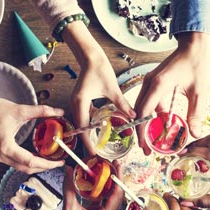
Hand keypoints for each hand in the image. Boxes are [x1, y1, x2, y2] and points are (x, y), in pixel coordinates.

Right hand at [0, 95, 64, 173]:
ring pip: (22, 167)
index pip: (31, 162)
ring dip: (37, 165)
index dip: (47, 164)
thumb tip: (59, 112)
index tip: (59, 162)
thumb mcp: (20, 110)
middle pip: (27, 168)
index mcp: (6, 147)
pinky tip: (39, 156)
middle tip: (58, 162)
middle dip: (44, 167)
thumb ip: (41, 111)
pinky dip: (29, 162)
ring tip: (51, 160)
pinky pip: (17, 163)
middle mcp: (1, 155)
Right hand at [49, 166, 123, 209]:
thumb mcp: (69, 208)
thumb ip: (69, 188)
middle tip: (113, 166)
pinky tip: (97, 184)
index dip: (118, 179)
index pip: (117, 195)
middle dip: (115, 180)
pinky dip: (102, 193)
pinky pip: (104, 203)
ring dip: (109, 186)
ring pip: (111, 199)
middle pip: (117, 196)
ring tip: (107, 172)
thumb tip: (69, 171)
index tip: (117, 167)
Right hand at [62, 21, 134, 153]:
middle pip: (81, 129)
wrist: (90, 56)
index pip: (83, 128)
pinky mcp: (80, 101)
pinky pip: (84, 116)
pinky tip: (100, 130)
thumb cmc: (99, 69)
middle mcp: (76, 105)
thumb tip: (134, 116)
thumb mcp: (113, 89)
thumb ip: (122, 104)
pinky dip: (91, 125)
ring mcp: (76, 103)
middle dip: (89, 141)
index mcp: (81, 103)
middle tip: (99, 153)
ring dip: (90, 134)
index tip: (95, 153)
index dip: (88, 142)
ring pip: (82, 123)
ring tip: (99, 145)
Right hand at [135, 32, 209, 153]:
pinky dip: (152, 115)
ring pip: (142, 108)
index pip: (145, 112)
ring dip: (145, 124)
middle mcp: (150, 83)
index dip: (142, 130)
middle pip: (139, 112)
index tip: (144, 145)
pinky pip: (149, 102)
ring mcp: (150, 82)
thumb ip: (195, 113)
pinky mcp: (153, 83)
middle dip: (141, 132)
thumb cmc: (196, 64)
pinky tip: (160, 125)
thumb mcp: (199, 92)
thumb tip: (194, 134)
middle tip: (146, 149)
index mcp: (159, 84)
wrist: (193, 46)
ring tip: (151, 141)